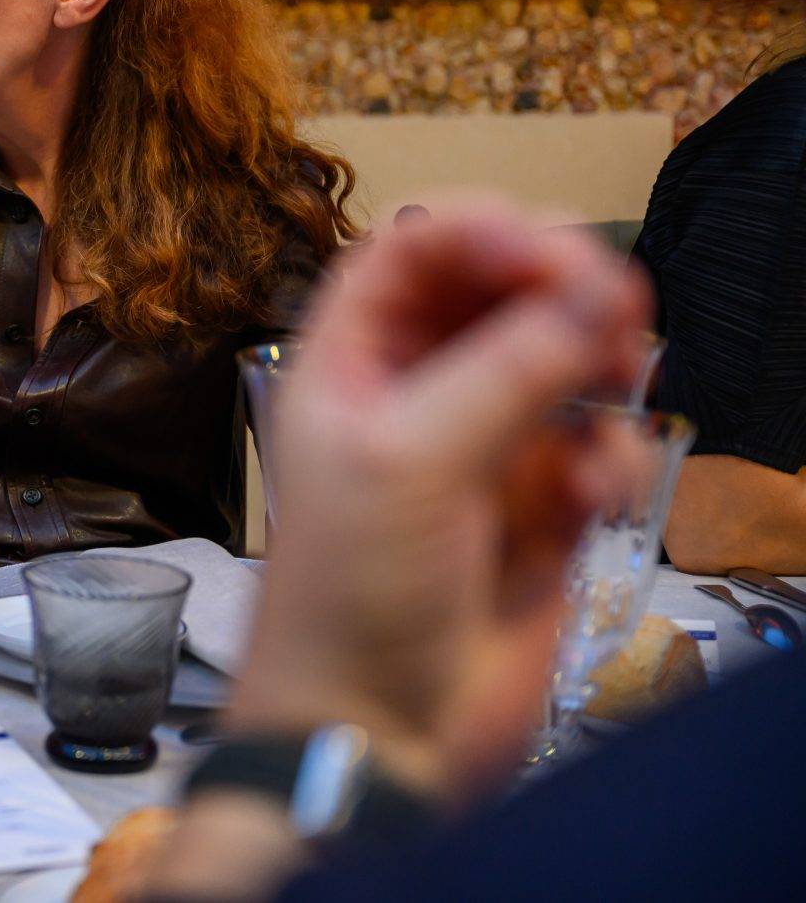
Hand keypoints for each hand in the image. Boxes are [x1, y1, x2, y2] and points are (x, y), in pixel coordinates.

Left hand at [224, 201, 652, 799]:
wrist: (375, 732)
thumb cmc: (348, 596)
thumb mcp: (408, 462)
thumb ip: (501, 371)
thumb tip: (589, 293)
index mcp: (351, 359)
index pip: (416, 247)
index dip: (483, 231)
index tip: (552, 249)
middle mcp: (414, 389)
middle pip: (500, 290)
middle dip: (560, 288)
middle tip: (615, 308)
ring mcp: (480, 446)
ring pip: (561, 361)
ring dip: (597, 365)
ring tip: (613, 389)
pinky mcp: (538, 508)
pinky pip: (595, 446)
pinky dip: (608, 458)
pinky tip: (590, 499)